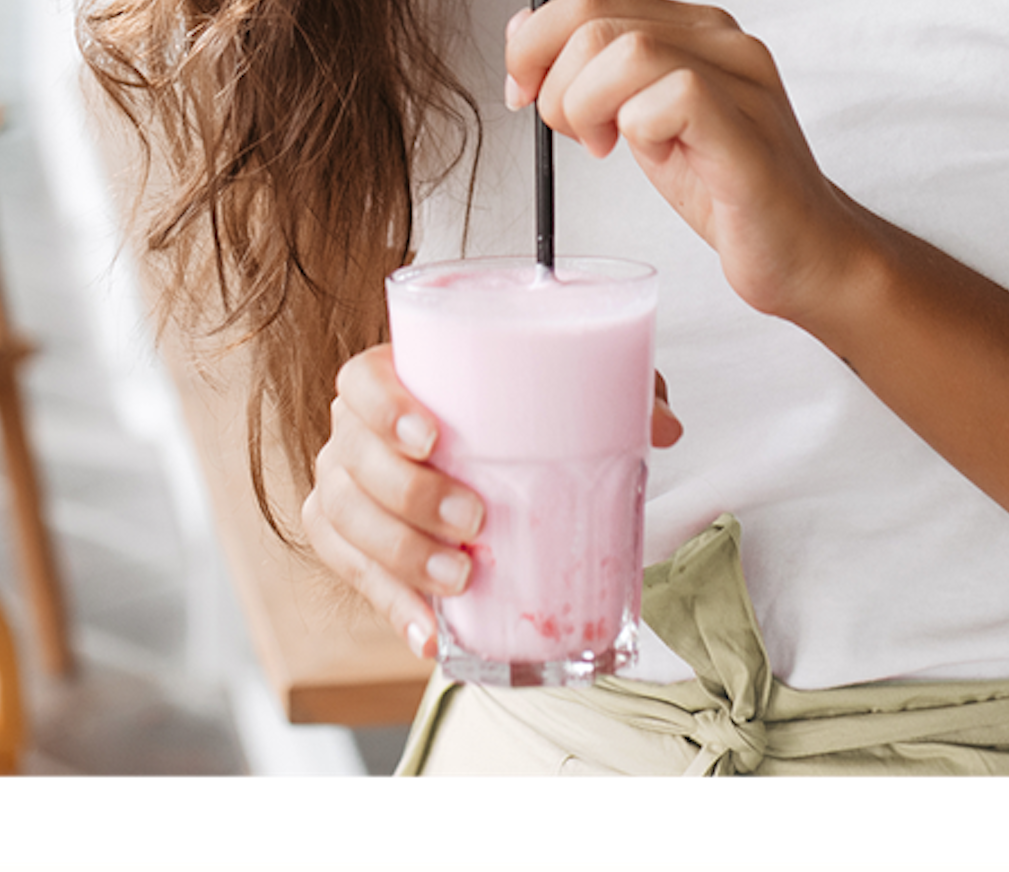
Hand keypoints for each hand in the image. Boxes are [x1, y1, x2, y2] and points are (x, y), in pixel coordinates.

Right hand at [303, 341, 682, 652]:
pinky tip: (431, 631)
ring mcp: (346, 488)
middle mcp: (356, 432)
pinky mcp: (349, 545)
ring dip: (400, 556)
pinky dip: (392, 606)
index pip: (361, 380)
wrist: (481, 458)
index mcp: (395, 377)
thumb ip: (615, 393)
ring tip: (458, 578)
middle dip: (409, 496)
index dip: (384, 407)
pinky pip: (354, 576)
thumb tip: (663, 426)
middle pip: (353, 459)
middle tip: (474, 520)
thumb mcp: (564, 393)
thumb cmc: (512, 414)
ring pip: (345, 519)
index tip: (431, 436)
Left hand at [505, 0, 873, 326]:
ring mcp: (742, 80)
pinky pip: (673, 96)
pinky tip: (651, 156)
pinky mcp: (747, 129)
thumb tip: (521, 33)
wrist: (805, 251)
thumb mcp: (643, 121)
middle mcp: (724, 40)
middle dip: (554, 84)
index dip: (536, 44)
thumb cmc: (725, 189)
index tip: (524, 95)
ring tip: (603, 147)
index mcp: (696, 29)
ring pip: (627, 51)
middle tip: (572, 135)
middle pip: (597, 20)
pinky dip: (637, 128)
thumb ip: (596, 75)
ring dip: (588, 106)